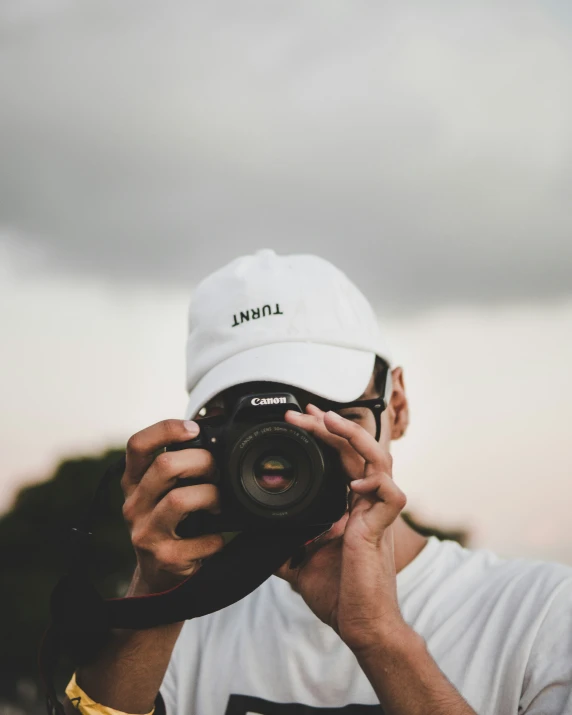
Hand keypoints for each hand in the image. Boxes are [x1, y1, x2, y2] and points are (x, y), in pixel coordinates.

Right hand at [121, 419, 224, 593]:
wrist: (159, 574)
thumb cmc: (169, 521)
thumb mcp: (164, 490)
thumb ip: (179, 462)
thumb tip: (214, 422)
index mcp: (134, 481)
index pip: (137, 444)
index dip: (166, 429)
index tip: (194, 429)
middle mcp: (134, 504)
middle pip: (164, 466)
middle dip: (201, 461)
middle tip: (216, 472)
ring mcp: (146, 532)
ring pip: (181, 499)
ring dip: (211, 496)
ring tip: (218, 503)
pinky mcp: (164, 557)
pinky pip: (201, 539)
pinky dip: (216, 538)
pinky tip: (216, 538)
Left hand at [275, 405, 407, 652]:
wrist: (358, 625)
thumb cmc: (338, 594)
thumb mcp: (300, 562)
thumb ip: (286, 546)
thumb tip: (257, 539)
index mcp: (351, 506)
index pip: (341, 459)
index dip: (325, 435)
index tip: (302, 419)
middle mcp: (367, 504)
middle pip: (356, 451)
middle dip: (331, 426)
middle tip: (305, 411)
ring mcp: (377, 515)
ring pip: (380, 460)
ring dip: (355, 437)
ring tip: (330, 421)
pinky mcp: (383, 531)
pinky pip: (393, 495)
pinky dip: (376, 483)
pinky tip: (355, 483)